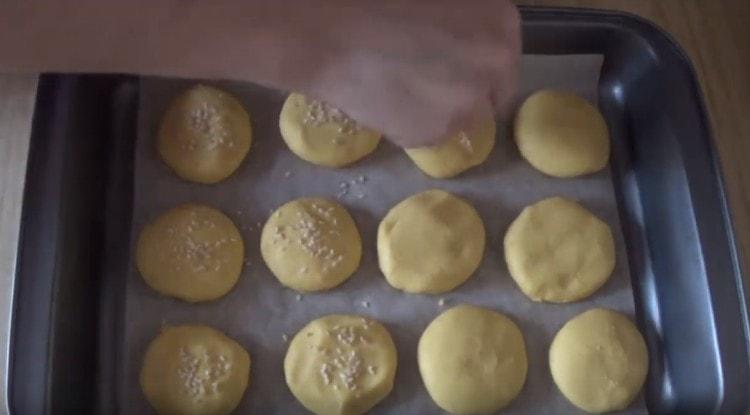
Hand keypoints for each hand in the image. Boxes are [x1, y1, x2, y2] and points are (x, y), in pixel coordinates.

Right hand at [297, 1, 520, 146]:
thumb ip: (466, 19)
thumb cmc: (379, 3)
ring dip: (436, 111)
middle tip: (421, 81)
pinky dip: (410, 125)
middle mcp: (495, 67)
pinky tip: (384, 100)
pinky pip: (428, 135)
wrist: (331, 34)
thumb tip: (464, 42)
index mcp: (501, 25)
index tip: (453, 68)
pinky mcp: (433, 134)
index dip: (477, 69)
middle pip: (488, 98)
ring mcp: (466, 105)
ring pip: (458, 119)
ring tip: (396, 86)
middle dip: (461, 93)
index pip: (505, 65)